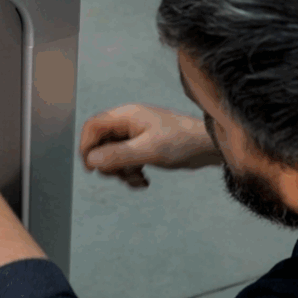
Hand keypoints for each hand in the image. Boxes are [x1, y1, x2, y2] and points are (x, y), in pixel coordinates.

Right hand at [79, 103, 221, 188]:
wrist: (211, 147)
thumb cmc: (183, 142)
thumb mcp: (149, 151)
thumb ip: (118, 156)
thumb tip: (91, 161)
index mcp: (125, 116)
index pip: (93, 127)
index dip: (87, 146)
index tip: (91, 168)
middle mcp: (127, 123)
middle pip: (100, 143)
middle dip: (108, 164)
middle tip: (121, 175)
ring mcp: (135, 135)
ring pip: (112, 155)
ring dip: (121, 172)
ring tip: (138, 179)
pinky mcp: (143, 147)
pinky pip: (126, 161)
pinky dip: (131, 173)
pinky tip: (144, 181)